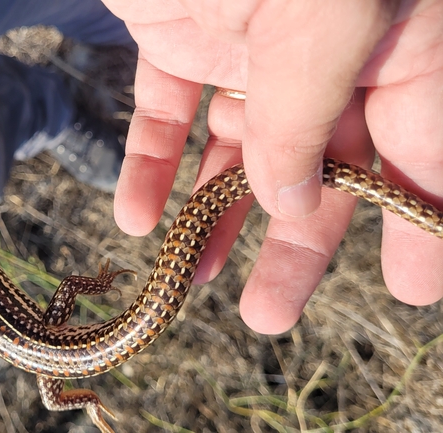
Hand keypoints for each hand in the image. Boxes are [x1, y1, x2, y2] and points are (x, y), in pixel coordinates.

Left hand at [102, 0, 442, 332]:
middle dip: (293, 244)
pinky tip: (137, 218)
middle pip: (319, 166)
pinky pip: (166, 116)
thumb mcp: (319, 19)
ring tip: (190, 276)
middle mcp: (324, 48)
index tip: (409, 287)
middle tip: (266, 314)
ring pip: (237, 151)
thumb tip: (291, 203)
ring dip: (213, 217)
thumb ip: (307, 113)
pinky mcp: (177, 38)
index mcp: (391, 36)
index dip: (415, 218)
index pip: (419, 142)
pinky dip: (150, 168)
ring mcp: (247, 44)